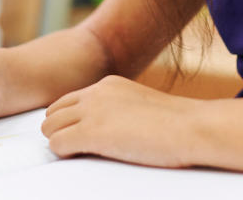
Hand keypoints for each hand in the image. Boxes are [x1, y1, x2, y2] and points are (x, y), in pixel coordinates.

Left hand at [42, 75, 196, 167]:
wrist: (192, 126)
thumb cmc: (177, 124)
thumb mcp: (141, 106)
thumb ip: (120, 109)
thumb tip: (110, 128)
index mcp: (108, 85)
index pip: (69, 100)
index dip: (68, 120)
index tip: (75, 135)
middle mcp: (96, 93)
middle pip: (54, 112)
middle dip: (59, 131)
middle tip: (73, 149)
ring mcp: (92, 112)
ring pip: (50, 127)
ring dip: (59, 142)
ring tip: (78, 155)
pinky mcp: (92, 133)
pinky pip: (57, 144)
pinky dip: (64, 154)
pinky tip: (80, 158)